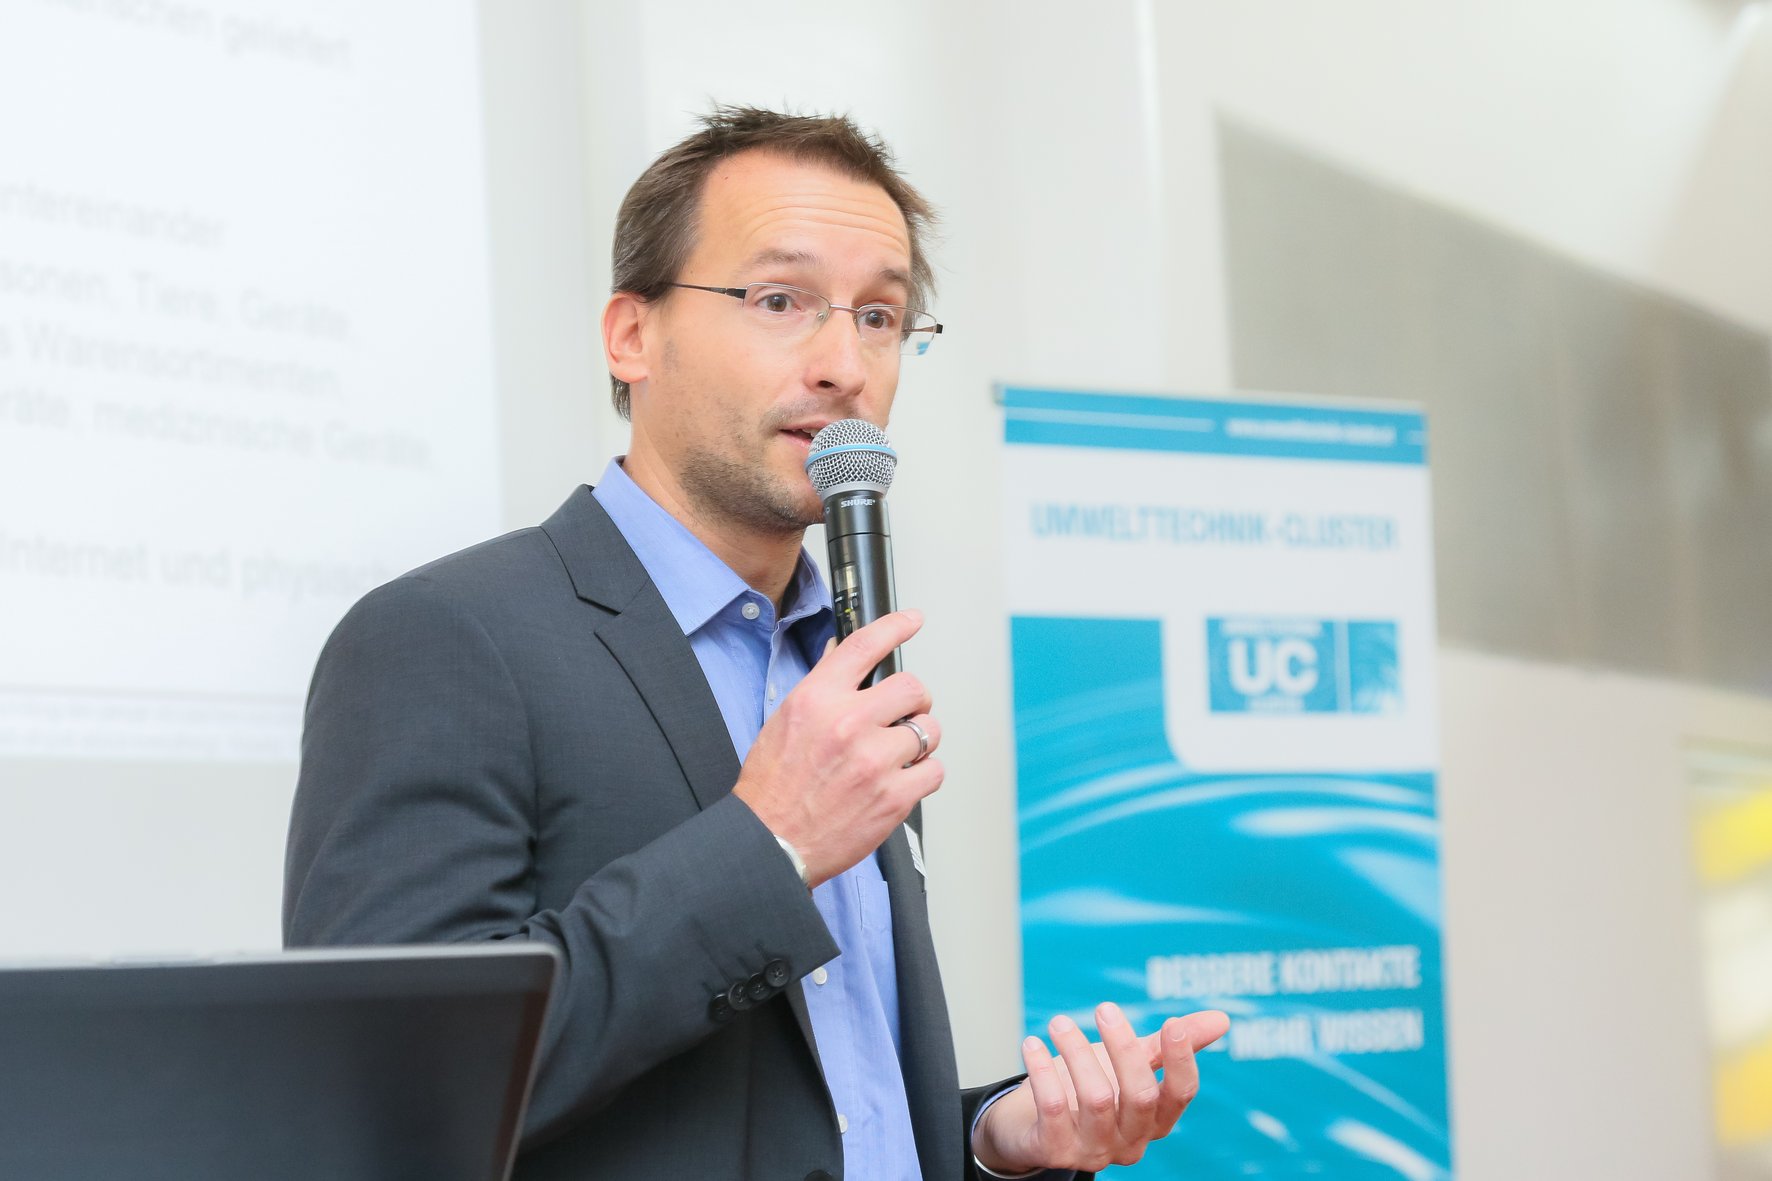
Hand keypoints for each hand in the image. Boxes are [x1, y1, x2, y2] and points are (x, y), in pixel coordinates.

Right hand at [733, 609, 941, 887]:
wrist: (769, 842)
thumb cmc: (772, 789)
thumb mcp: (785, 723)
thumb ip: (822, 693)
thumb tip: (848, 667)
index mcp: (817, 699)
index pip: (864, 645)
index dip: (895, 627)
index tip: (912, 620)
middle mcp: (847, 722)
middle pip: (912, 688)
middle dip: (915, 702)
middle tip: (906, 715)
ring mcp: (874, 760)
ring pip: (928, 730)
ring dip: (919, 741)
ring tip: (896, 757)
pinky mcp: (894, 796)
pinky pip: (934, 771)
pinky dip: (924, 775)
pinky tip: (901, 781)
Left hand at [972, 1004, 1229, 1174]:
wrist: (1029, 1125)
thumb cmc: (1087, 1088)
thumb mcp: (1129, 1065)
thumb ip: (1166, 1046)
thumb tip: (1222, 1019)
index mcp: (1154, 1119)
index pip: (1180, 1094)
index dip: (1180, 1060)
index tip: (1172, 1022)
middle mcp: (1130, 1140)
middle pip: (1140, 1096)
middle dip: (1124, 1048)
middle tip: (1104, 1008)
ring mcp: (1093, 1150)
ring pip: (1097, 1099)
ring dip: (1078, 1052)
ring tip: (1059, 1022)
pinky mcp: (1055, 1150)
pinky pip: (1053, 1107)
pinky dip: (1042, 1071)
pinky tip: (1032, 1044)